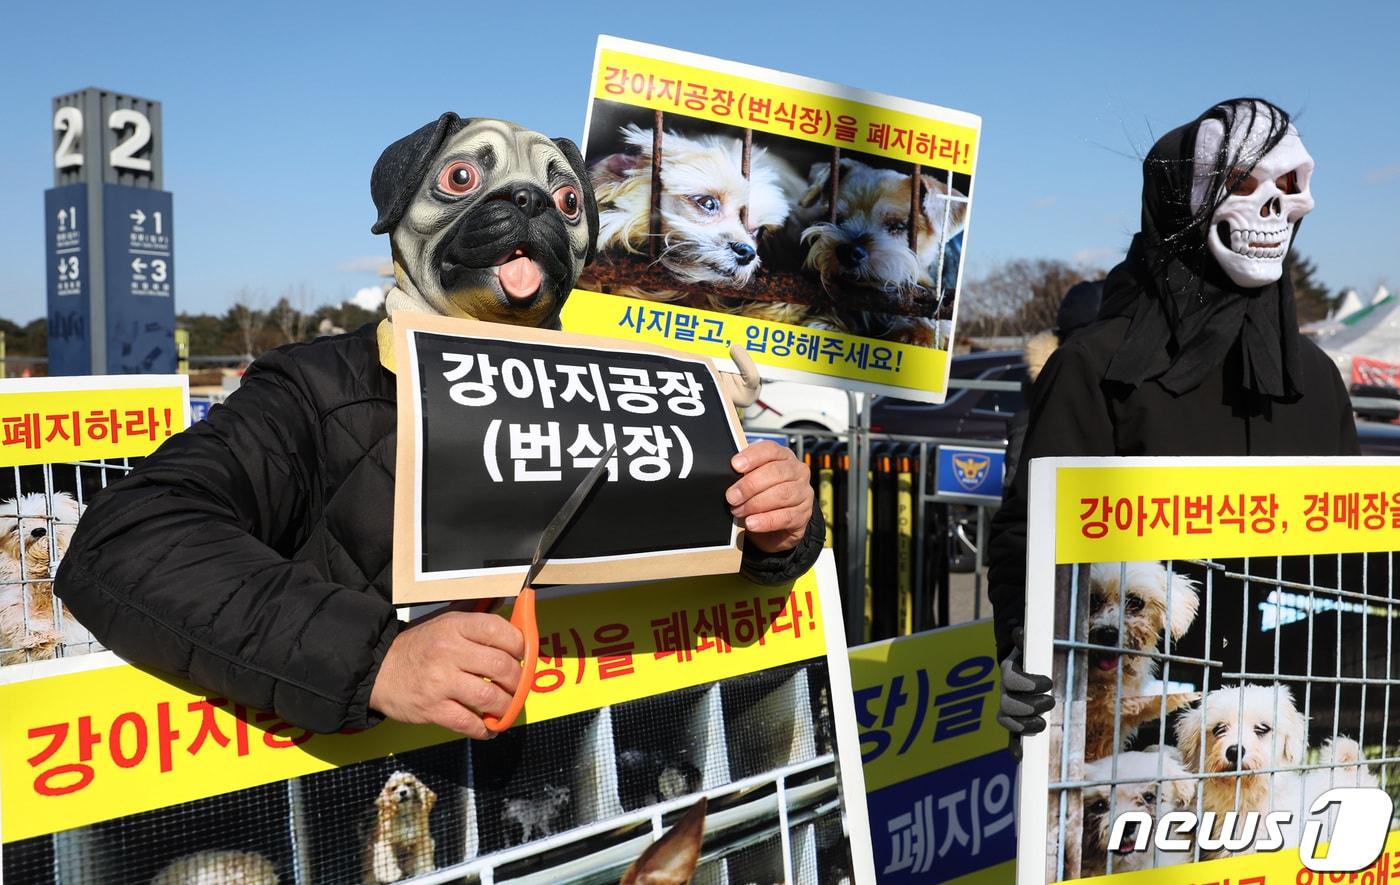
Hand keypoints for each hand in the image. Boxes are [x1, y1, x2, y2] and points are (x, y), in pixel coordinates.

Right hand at [369, 605, 525, 738]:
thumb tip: (518, 620)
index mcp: (455, 626)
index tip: (522, 655)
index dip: (519, 646)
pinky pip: (469, 723)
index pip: (500, 632)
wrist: (378, 670)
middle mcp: (449, 652)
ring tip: (505, 707)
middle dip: (518, 681)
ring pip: (490, 698)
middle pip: (502, 667)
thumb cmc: (419, 647)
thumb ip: (478, 622)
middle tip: (517, 685)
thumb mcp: (446, 622)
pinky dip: (485, 729)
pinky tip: (488, 727)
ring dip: (506, 707)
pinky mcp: (433, 709)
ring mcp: (441, 682)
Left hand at [727, 441, 813, 553]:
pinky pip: (786, 517)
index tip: (735, 465)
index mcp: (783, 457)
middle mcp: (797, 471)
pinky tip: (752, 523)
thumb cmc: (763, 496)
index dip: (752, 456)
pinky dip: (766, 521)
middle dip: (750, 485)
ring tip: (739, 511)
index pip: (770, 449)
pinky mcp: (804, 514)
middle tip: (732, 496)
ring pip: (782, 494)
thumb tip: (726, 476)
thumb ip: (744, 475)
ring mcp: (803, 493)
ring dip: (756, 504)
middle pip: (775, 472)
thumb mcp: (754, 481)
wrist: (776, 526)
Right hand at [997, 626, 1054, 760]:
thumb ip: (1026, 637)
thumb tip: (1017, 631)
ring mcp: (1009, 706)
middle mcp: (1005, 689)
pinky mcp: (1016, 719)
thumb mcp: (1031, 641)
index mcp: (1010, 670)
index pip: (1010, 679)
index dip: (1027, 683)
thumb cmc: (1033, 650)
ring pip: (1007, 719)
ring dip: (1024, 724)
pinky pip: (1010, 735)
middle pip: (1007, 703)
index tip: (1047, 682)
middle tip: (1050, 701)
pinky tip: (1019, 757)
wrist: (1026, 657)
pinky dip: (1013, 746)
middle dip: (1029, 706)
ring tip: (1043, 724)